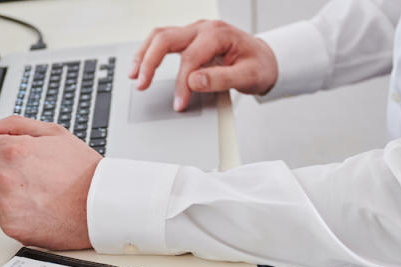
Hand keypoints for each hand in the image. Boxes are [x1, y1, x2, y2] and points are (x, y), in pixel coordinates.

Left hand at [0, 116, 101, 249]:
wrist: (103, 206)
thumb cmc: (85, 172)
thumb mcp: (56, 134)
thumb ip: (14, 125)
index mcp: (13, 150)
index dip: (1, 151)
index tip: (18, 160)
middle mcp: (6, 177)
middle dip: (3, 172)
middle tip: (32, 178)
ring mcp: (8, 204)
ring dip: (7, 195)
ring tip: (38, 194)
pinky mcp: (13, 226)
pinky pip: (3, 218)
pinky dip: (17, 215)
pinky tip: (39, 209)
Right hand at [129, 19, 277, 111]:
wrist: (265, 59)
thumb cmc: (259, 66)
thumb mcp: (248, 76)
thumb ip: (222, 79)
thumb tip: (194, 81)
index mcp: (218, 34)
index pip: (191, 58)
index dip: (182, 83)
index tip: (179, 103)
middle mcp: (203, 28)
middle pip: (166, 38)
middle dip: (150, 62)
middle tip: (140, 84)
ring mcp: (195, 31)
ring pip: (160, 36)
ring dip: (144, 54)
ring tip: (134, 75)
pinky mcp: (190, 38)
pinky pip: (164, 40)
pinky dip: (150, 52)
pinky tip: (142, 65)